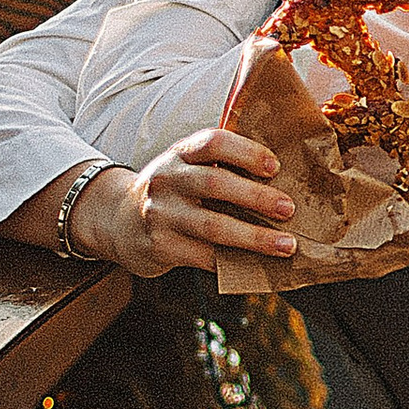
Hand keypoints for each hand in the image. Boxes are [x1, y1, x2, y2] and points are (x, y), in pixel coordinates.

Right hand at [81, 127, 293, 275]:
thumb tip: (282, 178)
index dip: (246, 152)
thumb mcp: (187, 167)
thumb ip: (221, 165)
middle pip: (215, 184)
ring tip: (286, 245)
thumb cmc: (173, 192)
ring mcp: (161, 214)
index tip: (275, 167)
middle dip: (257, 197)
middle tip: (289, 209)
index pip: (213, 142)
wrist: (120, 221)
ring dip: (254, 237)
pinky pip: (204, 257)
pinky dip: (234, 262)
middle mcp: (168, 179)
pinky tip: (258, 265)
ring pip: (213, 226)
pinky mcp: (161, 246)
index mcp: (181, 153)